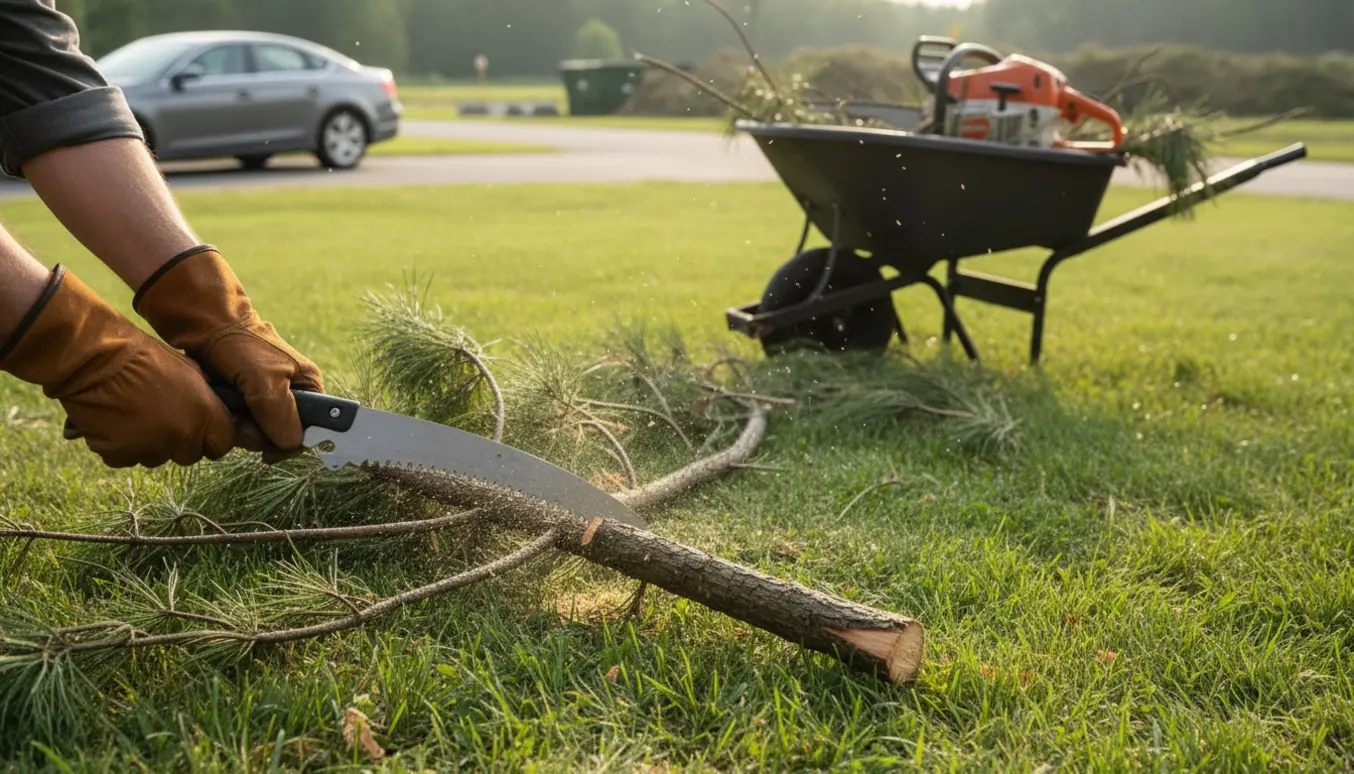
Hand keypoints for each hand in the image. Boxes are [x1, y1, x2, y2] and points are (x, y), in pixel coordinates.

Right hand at [0, 266, 235, 467]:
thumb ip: (206, 397)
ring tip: (136, 416)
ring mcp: (149, 448)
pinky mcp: (118, 454)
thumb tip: (215, 409)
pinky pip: (127, 458)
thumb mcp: (190, 371)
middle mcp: (180, 437)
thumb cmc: (145, 357)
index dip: (212, 438)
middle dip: (181, 442)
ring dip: (150, 444)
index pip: (222, 445)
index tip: (203, 432)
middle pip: (190, 455)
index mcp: (204, 416)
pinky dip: (122, 446)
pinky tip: (116, 423)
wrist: (97, 359)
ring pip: (157, 457)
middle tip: (164, 420)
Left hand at [133, 246, 323, 457]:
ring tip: (227, 406)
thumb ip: (282, 415)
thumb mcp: (266, 381)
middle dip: (258, 434)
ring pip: (259, 433)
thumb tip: (291, 444)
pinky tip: (221, 405)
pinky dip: (229, 420)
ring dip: (240, 427)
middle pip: (281, 436)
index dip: (290, 443)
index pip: (312, 431)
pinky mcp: (246, 399)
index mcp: (309, 387)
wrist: (205, 325)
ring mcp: (267, 398)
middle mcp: (292, 395)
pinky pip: (242, 424)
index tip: (267, 449)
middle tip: (239, 418)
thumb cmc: (241, 345)